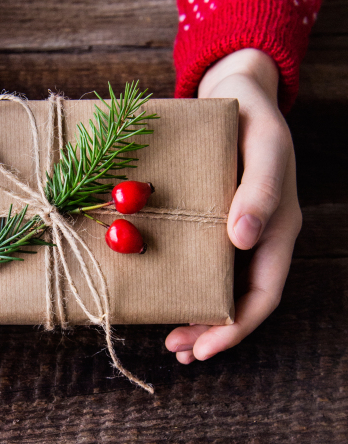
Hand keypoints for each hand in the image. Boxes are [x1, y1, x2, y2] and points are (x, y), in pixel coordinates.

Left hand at [165, 48, 301, 363]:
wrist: (234, 92)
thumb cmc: (252, 116)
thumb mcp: (263, 146)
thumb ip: (259, 189)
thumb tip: (245, 239)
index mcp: (278, 228)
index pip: (263, 293)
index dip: (237, 326)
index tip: (206, 348)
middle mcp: (258, 239)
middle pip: (240, 301)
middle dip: (212, 331)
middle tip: (177, 350)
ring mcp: (235, 234)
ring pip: (221, 289)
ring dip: (198, 318)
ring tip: (172, 341)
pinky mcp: (211, 224)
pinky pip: (202, 266)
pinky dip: (185, 287)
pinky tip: (165, 298)